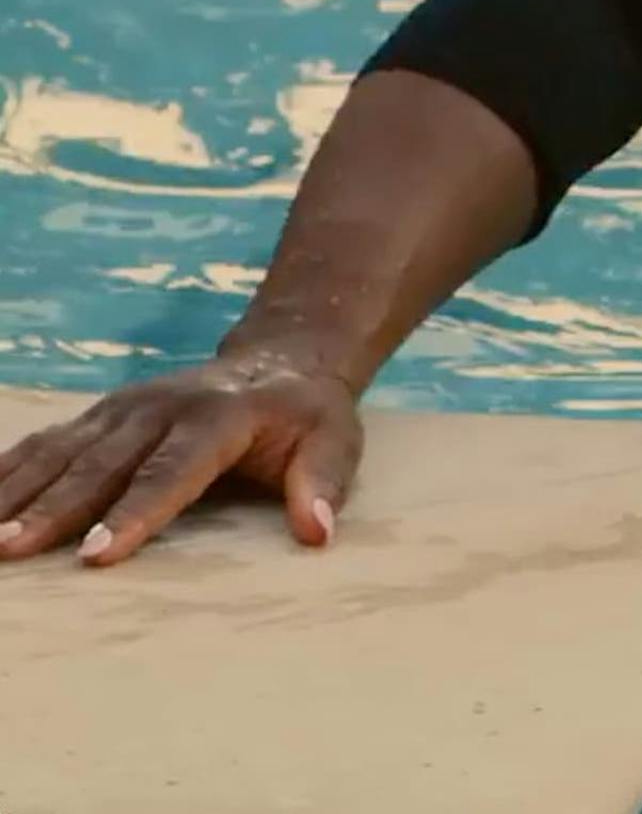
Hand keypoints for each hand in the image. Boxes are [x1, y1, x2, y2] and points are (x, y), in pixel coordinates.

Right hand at [0, 347, 361, 567]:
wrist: (279, 359)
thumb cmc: (306, 416)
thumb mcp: (334, 441)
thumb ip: (323, 483)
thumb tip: (316, 533)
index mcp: (217, 417)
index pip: (172, 471)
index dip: (135, 513)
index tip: (97, 555)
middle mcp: (158, 408)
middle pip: (100, 464)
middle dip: (53, 509)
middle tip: (10, 550)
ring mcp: (120, 409)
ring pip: (59, 452)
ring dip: (14, 492)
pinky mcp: (97, 416)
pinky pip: (43, 444)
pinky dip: (5, 472)